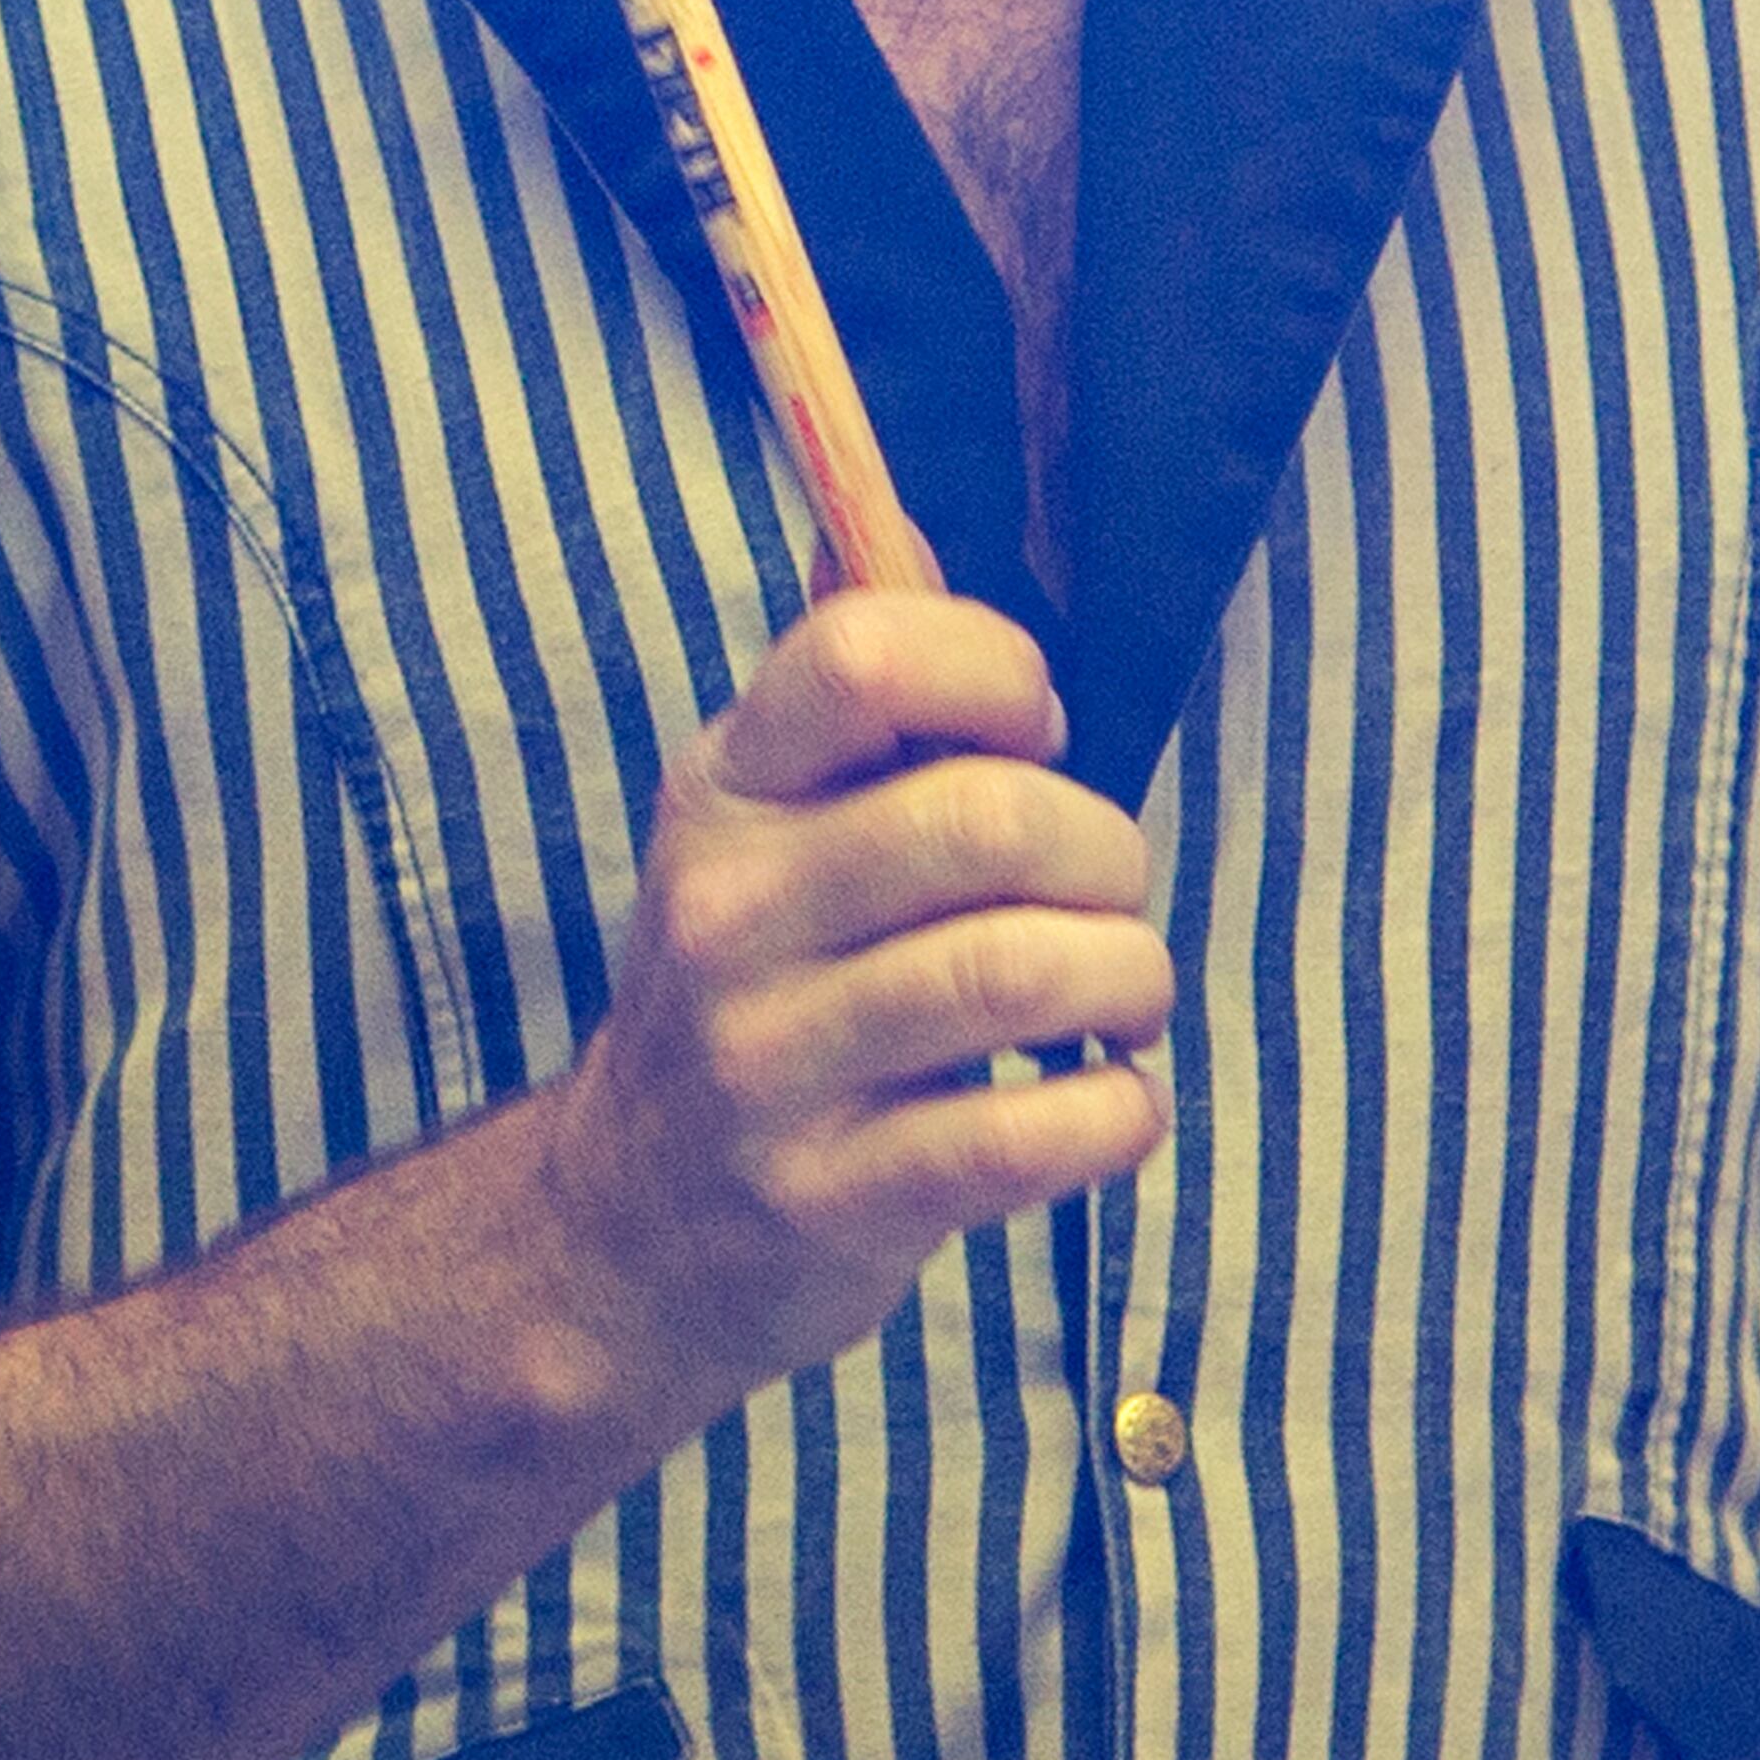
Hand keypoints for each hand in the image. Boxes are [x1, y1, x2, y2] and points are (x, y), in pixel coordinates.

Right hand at [541, 587, 1170, 1413]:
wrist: (630, 1230)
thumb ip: (855, 702)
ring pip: (1017, 972)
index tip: (1036, 740)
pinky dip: (1117, 1112)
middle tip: (1109, 897)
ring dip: (1128, 976)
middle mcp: (729, 916)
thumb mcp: (762, 833)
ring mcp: (768, 1065)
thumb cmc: (759, 993)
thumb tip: (908, 528)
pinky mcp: (828, 1197)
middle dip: (1107, 851)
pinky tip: (1111, 1101)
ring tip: (1124, 997)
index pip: (864, 658)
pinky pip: (1024, 1138)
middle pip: (985, 821)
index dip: (999, 674)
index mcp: (723, 793)